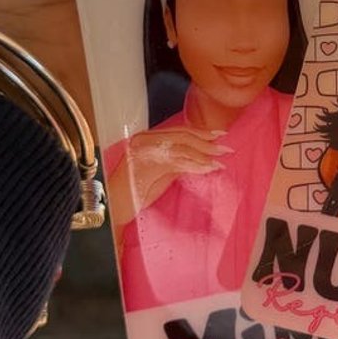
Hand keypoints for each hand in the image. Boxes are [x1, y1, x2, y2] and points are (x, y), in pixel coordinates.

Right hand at [106, 127, 230, 234]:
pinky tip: (207, 169)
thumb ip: (176, 162)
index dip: (200, 132)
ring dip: (204, 154)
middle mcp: (143, 140)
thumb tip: (199, 158)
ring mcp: (143, 151)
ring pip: (181, 147)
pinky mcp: (145, 165)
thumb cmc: (133, 193)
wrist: (111, 207)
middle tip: (226, 148)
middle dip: (207, 142)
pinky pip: (176, 162)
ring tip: (220, 161)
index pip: (178, 131)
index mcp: (145, 138)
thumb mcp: (159, 173)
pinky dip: (195, 165)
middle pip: (182, 136)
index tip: (218, 135)